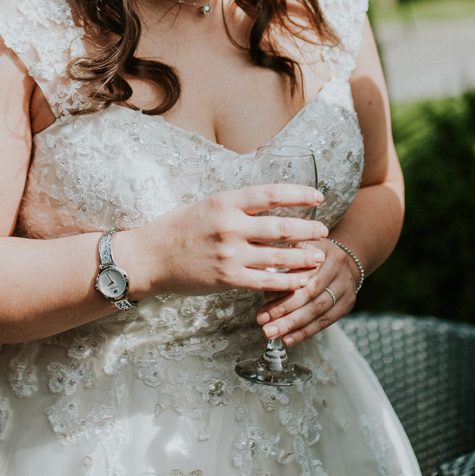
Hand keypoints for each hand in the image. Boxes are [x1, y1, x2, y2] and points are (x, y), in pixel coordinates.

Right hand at [120, 184, 328, 299]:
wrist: (150, 258)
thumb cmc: (177, 228)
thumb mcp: (206, 205)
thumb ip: (236, 206)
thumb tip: (267, 203)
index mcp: (225, 202)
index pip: (271, 194)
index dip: (299, 194)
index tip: (318, 196)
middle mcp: (230, 226)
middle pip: (281, 227)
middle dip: (308, 229)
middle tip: (324, 230)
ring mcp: (230, 254)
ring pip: (279, 256)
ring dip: (304, 257)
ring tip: (319, 256)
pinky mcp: (228, 279)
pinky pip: (266, 281)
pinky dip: (287, 281)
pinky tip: (300, 280)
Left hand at [255, 239, 357, 347]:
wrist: (342, 262)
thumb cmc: (311, 255)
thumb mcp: (299, 246)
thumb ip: (284, 256)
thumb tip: (261, 275)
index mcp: (323, 250)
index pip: (303, 271)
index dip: (284, 287)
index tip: (264, 298)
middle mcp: (338, 267)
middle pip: (311, 292)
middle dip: (284, 309)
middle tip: (262, 320)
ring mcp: (345, 287)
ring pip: (317, 310)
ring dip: (292, 325)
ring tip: (271, 332)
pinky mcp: (347, 304)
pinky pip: (325, 322)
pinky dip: (304, 333)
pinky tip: (287, 339)